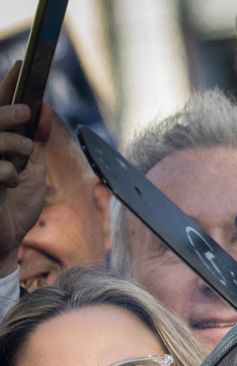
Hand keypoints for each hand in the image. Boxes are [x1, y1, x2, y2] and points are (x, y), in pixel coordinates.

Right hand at [0, 61, 51, 276]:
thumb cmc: (14, 208)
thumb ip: (35, 142)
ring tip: (24, 156)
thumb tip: (43, 108)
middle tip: (27, 111)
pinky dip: (7, 172)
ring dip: (12, 142)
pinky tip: (8, 184)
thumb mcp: (32, 172)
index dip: (9, 85)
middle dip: (8, 111)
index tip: (22, 64)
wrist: (4, 243)